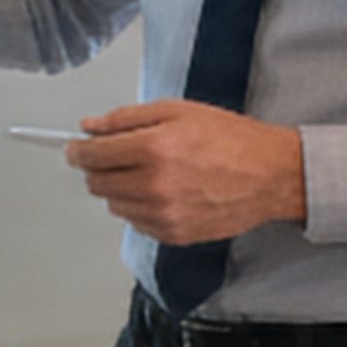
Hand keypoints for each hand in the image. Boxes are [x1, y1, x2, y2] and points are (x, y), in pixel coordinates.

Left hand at [65, 101, 305, 245]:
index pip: (91, 155)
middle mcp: (154, 186)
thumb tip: (91, 127)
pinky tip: (163, 191)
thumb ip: (127, 118)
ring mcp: (163, 215)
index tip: (75, 148)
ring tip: (150, 172)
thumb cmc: (231, 140)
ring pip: (113, 205)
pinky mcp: (173, 235)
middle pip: (97, 182)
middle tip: (116, 156)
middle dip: (98, 168)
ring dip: (120, 188)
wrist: (270, 176)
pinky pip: (136, 223)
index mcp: (152, 149)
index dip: (77, 150)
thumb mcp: (178, 111)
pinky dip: (140, 207)